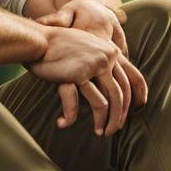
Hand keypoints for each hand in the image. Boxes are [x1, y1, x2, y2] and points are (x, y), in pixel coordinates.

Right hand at [32, 0, 147, 136]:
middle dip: (119, 116)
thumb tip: (101, 78)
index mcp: (109, 50)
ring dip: (105, 121)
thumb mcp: (83, 47)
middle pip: (120, 94)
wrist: (37, 38)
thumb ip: (96, 59)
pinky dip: (73, 116)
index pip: (131, 79)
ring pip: (107, 102)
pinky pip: (84, 103)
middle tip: (113, 129)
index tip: (129, 113)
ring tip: (99, 132)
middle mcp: (106, 57)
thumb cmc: (54, 44)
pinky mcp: (78, 74)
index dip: (132, 100)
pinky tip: (65, 123)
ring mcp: (94, 65)